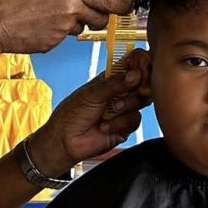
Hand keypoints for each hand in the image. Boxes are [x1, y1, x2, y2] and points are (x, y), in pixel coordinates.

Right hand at [0, 0, 134, 54]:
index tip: (129, 7)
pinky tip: (40, 25)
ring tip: (50, 15)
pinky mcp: (55, 43)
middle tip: (83, 12)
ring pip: (82, 28)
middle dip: (98, 16)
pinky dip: (57, 32)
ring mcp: (64, 27)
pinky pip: (64, 37)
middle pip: (101, 17)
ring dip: (74, 23)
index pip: (109, 0)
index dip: (122, 6)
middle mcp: (72, 7)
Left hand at [28, 49, 152, 173]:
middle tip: (138, 89)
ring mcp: (123, 110)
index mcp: (110, 80)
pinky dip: (120, 123)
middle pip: (142, 84)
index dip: (140, 66)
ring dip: (126, 106)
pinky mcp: (125, 127)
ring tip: (111, 110)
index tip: (141, 70)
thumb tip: (136, 74)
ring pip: (141, 102)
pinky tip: (105, 126)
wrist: (65, 141)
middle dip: (140, 87)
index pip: (131, 67)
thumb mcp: (92, 94)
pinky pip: (134, 120)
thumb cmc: (72, 113)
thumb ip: (115, 84)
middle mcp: (119, 93)